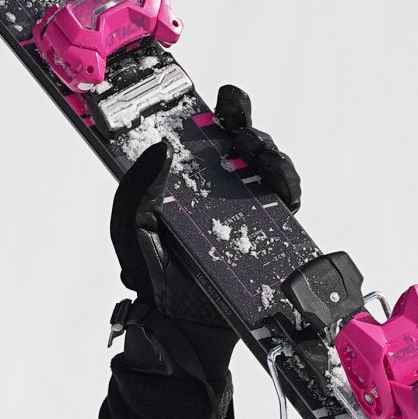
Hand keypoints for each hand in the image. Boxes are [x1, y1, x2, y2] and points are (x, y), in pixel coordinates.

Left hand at [110, 83, 296, 380]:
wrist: (181, 323)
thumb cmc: (151, 274)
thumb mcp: (129, 225)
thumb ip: (136, 187)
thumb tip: (163, 148)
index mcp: (183, 178)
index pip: (200, 134)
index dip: (213, 109)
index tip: (218, 94)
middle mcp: (217, 186)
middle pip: (238, 138)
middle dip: (241, 119)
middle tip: (234, 115)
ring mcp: (244, 205)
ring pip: (265, 161)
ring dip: (264, 148)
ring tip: (252, 152)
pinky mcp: (268, 229)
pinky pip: (286, 196)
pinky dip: (287, 181)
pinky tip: (278, 181)